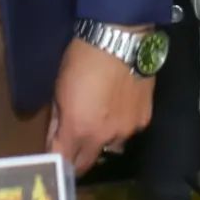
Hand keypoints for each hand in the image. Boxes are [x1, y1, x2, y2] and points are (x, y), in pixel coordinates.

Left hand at [47, 37, 154, 173]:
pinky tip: (121, 106)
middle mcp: (103, 137)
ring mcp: (127, 129)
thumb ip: (58, 119)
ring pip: (110, 146)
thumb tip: (57, 137)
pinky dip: (122, 123)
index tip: (54, 159)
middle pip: (87, 163)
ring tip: (103, 118)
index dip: (57, 163)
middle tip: (75, 143)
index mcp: (78, 130)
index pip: (63, 163)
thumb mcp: (59, 88)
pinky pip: (129, 129)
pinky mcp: (144, 117)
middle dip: (78, 156)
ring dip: (103, 138)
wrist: (121, 36)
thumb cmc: (83, 58)